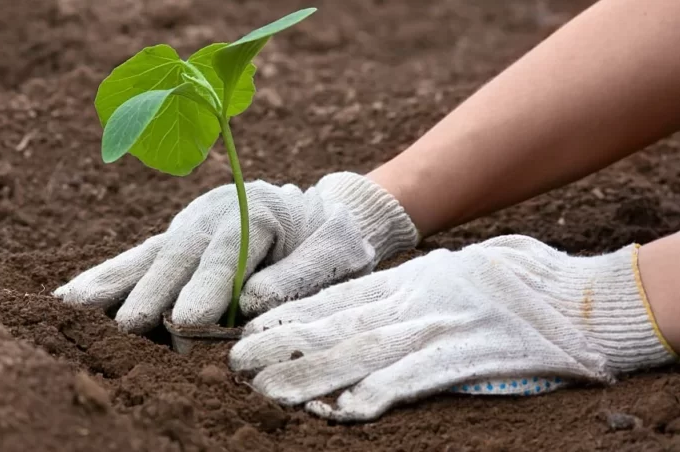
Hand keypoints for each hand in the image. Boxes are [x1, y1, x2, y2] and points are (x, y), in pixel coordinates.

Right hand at [54, 172, 417, 332]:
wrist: (319, 208)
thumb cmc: (330, 236)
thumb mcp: (334, 251)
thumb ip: (297, 275)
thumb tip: (252, 301)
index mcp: (257, 214)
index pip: (227, 255)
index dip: (206, 288)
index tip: (185, 321)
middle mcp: (213, 216)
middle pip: (178, 255)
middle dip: (152, 291)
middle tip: (129, 326)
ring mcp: (188, 225)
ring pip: (148, 255)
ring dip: (111, 282)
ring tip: (71, 305)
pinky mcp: (175, 238)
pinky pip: (139, 258)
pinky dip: (108, 277)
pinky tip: (72, 295)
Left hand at [230, 235, 675, 421]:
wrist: (574, 296)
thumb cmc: (509, 282)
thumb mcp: (446, 275)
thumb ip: (404, 291)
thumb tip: (356, 309)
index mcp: (409, 281)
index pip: (337, 299)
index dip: (291, 315)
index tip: (251, 329)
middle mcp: (416, 301)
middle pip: (339, 324)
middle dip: (285, 344)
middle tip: (238, 362)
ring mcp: (441, 326)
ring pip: (366, 350)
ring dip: (314, 373)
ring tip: (271, 391)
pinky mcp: (470, 356)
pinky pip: (418, 377)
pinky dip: (380, 393)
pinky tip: (344, 409)